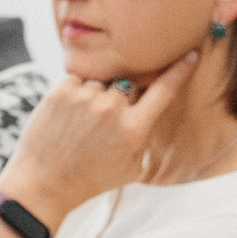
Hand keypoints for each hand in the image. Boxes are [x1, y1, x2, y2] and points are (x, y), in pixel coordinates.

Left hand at [0, 51, 200, 234]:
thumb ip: (144, 135)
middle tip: (106, 120)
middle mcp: (112, 109)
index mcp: (134, 129)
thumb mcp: (132, 167)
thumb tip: (150, 106)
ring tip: (84, 122)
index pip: (165, 90)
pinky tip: (70, 116)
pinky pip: (79, 79)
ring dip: (98, 95)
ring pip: (103, 81)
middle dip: (124, 95)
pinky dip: (78, 92)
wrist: (45, 182)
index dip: (180, 70)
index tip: (191, 54)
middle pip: (130, 83)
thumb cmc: (91, 178)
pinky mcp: (61, 90)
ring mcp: (85, 97)